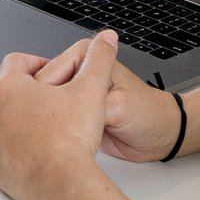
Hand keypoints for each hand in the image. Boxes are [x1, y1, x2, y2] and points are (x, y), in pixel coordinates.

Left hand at [0, 29, 121, 199]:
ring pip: (2, 121)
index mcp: (8, 87)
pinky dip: (15, 149)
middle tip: (55, 104)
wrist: (62, 183)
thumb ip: (99, 59)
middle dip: (29, 94)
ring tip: (48, 129)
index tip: (52, 74)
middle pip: (7, 92)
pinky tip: (39, 152)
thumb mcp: (91, 89)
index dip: (37, 63)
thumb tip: (106, 39)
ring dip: (20, 121)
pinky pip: (0, 150)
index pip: (16, 61)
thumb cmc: (70, 138)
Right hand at [31, 38, 184, 162]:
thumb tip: (61, 110)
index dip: (43, 99)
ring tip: (50, 140)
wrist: (160, 135)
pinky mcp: (71, 112)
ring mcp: (72, 92)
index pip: (46, 74)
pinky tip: (53, 143)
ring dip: (43, 124)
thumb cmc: (147, 114)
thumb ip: (88, 105)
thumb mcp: (117, 108)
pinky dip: (49, 132)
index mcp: (85, 56)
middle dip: (41, 112)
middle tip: (47, 133)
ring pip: (41, 107)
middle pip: (38, 91)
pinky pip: (50, 120)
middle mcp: (75, 71)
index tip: (46, 119)